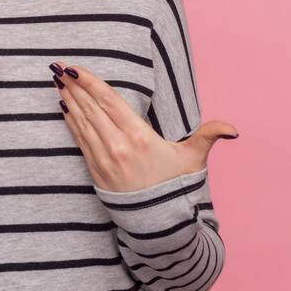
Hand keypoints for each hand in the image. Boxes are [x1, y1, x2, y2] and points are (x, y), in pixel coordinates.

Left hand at [50, 60, 237, 192]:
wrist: (158, 224)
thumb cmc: (175, 187)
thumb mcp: (194, 159)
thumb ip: (209, 136)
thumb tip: (233, 129)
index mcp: (140, 137)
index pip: (109, 101)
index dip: (89, 82)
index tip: (74, 67)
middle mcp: (118, 146)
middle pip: (91, 108)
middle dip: (73, 86)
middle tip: (58, 67)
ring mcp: (104, 159)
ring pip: (82, 122)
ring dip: (69, 100)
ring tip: (57, 82)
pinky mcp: (96, 171)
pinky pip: (80, 140)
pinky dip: (70, 122)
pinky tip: (64, 107)